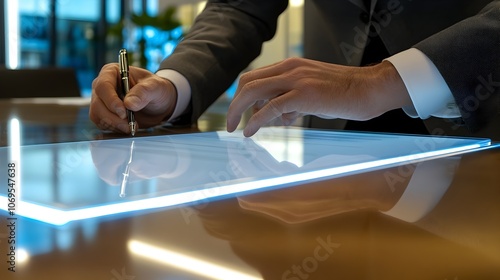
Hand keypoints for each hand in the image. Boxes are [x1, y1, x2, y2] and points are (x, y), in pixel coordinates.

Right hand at [89, 63, 176, 133]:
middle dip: (113, 117)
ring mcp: (101, 101)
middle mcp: (103, 86)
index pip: (103, 86)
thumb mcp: (156, 87)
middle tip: (129, 124)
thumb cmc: (156, 90)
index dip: (111, 100)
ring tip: (131, 126)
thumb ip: (144, 92)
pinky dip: (114, 128)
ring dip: (114, 125)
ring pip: (97, 115)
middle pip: (98, 103)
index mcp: (112, 72)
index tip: (123, 112)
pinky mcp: (103, 114)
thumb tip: (129, 103)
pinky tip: (127, 127)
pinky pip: (102, 124)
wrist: (159, 104)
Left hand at [226, 57, 410, 135]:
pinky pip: (270, 108)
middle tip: (231, 122)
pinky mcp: (304, 95)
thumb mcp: (312, 92)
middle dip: (234, 103)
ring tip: (236, 129)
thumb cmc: (343, 93)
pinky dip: (255, 121)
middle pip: (248, 82)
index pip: (255, 76)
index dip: (242, 94)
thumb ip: (293, 101)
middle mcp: (290, 68)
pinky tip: (250, 132)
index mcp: (291, 66)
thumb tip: (279, 117)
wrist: (368, 89)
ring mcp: (296, 80)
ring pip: (253, 92)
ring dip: (238, 112)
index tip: (238, 111)